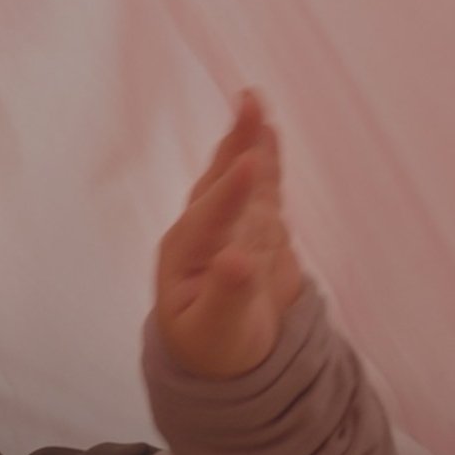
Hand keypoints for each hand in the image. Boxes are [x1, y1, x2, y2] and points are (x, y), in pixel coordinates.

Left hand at [155, 91, 303, 378]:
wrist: (218, 354)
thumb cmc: (211, 345)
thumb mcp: (217, 329)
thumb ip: (227, 294)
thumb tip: (239, 260)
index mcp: (187, 253)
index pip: (211, 217)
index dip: (232, 192)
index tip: (249, 161)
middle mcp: (204, 232)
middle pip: (222, 182)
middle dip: (238, 144)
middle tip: (249, 101)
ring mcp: (228, 227)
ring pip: (244, 181)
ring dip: (251, 143)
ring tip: (254, 105)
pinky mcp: (252, 229)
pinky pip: (260, 191)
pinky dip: (266, 163)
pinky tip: (268, 133)